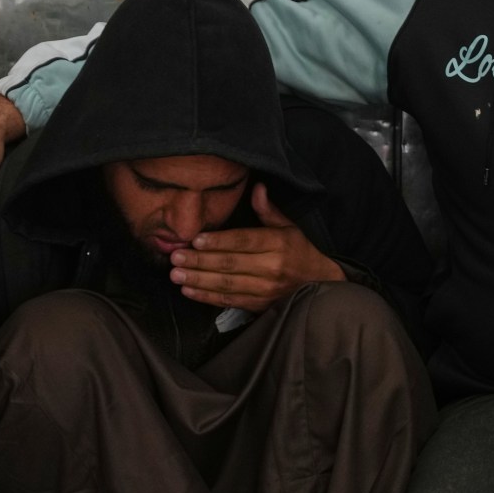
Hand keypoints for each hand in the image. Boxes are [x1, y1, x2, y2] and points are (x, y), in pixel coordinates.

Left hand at [170, 184, 344, 311]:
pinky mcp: (259, 305)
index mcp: (278, 243)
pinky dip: (207, 297)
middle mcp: (272, 267)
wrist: (318, 283)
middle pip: (230, 264)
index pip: (243, 241)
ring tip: (176, 275)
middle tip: (176, 257)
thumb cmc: (298, 251)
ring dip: (199, 280)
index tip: (196, 240)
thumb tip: (257, 187)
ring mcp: (265, 289)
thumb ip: (267, 210)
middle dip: (200, 261)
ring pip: (227, 284)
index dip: (219, 241)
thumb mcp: (288, 227)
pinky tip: (189, 291)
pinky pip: (229, 301)